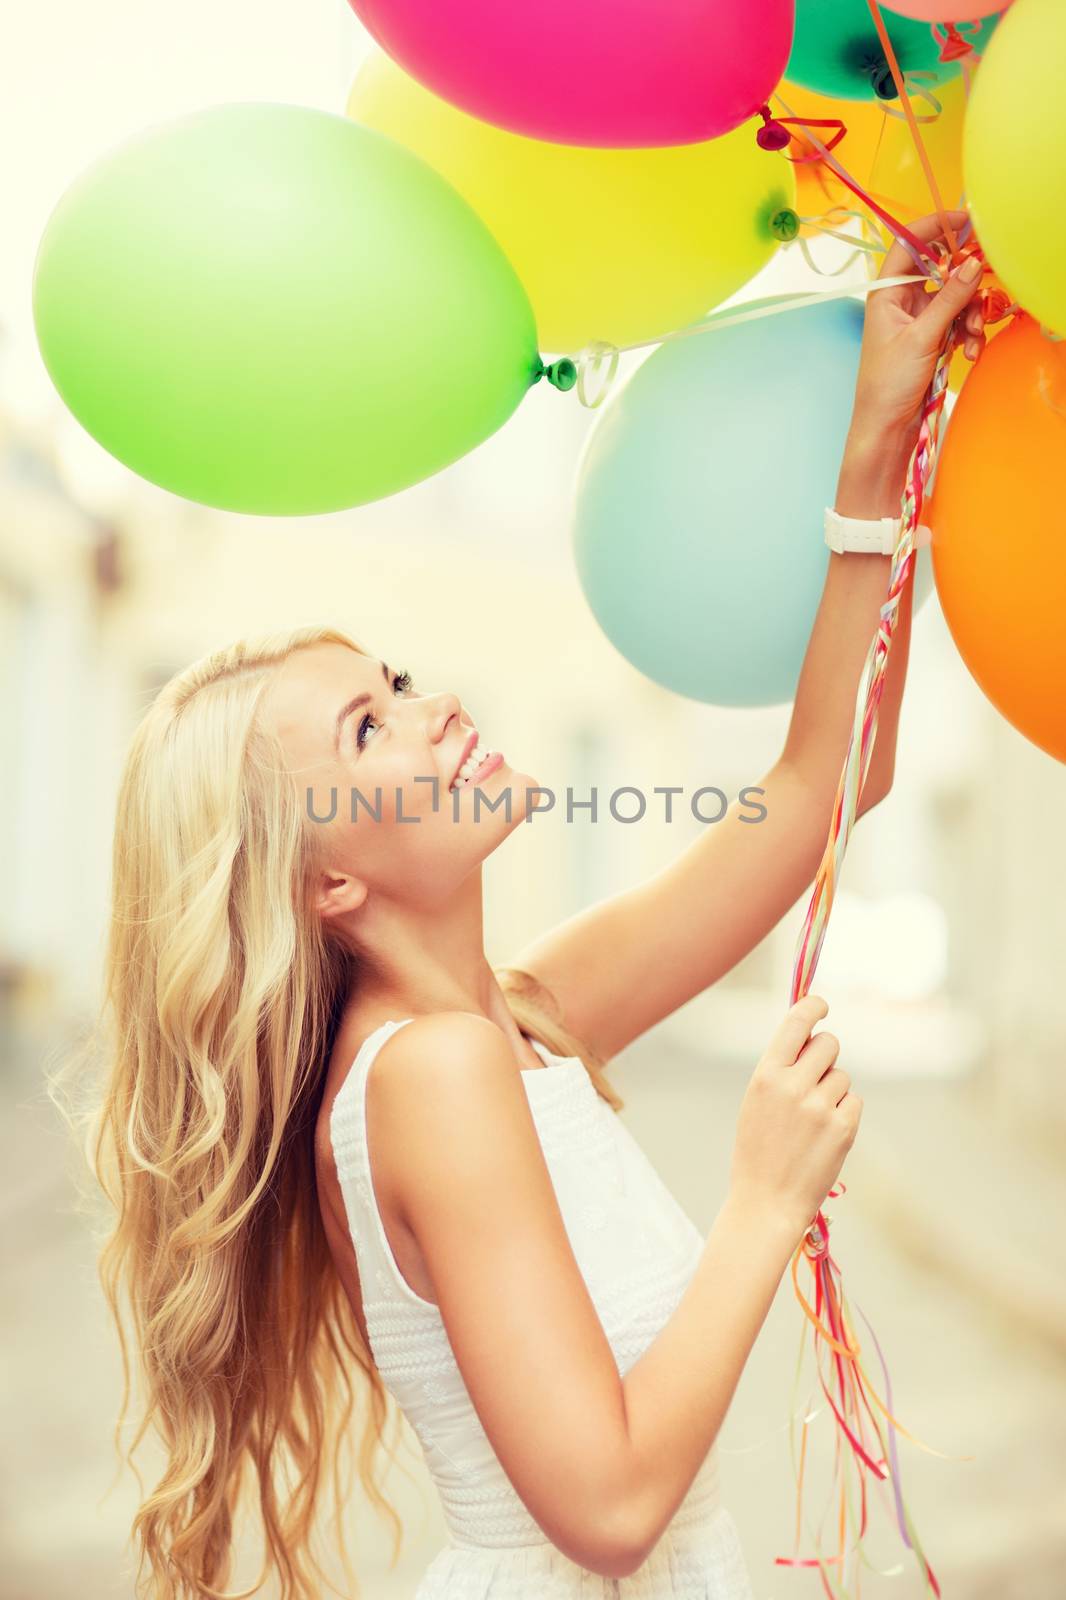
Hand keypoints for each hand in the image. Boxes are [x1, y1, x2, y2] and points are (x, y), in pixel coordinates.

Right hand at [728, 996, 861, 1236]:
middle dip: (825, 1055)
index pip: (796, 1023)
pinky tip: (824, 1135)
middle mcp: (793, 1086)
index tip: (821, 1005)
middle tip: (814, 1079)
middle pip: (829, 1044)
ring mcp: (820, 1108)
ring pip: (842, 1076)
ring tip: (811, 1120)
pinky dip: (843, 1113)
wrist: (766, 1201)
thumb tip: (809, 1034)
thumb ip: (780, 1068)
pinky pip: (853, 1101)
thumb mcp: (756, 1101)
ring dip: (832, 1091)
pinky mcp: (843, 1128)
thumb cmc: (758, 1149)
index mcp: (765, 1075)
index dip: (813, 1007)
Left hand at [850, 209, 986, 456]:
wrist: (885, 426)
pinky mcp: (932, 337)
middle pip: (942, 270)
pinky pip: (959, 322)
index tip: (966, 220)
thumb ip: (950, 299)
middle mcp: (902, 301)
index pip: (909, 244)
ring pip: (955, 298)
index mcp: (887, 293)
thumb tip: (972, 263)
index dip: (936, 227)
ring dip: (971, 314)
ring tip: (973, 338)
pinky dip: (969, 333)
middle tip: (983, 287)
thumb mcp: (922, 337)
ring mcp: (919, 319)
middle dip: (965, 283)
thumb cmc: (888, 384)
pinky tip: (970, 351)